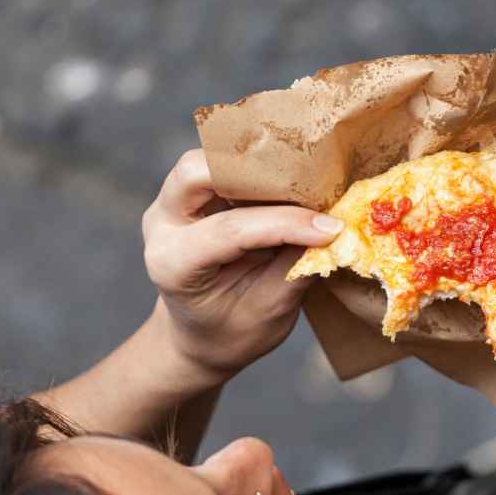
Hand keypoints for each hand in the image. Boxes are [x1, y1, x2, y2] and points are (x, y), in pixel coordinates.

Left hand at [142, 150, 343, 385]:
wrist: (201, 336)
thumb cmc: (232, 333)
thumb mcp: (269, 313)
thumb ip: (296, 268)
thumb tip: (334, 228)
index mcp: (172, 264)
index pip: (229, 229)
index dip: (285, 223)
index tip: (332, 228)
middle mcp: (161, 225)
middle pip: (199, 170)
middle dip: (256, 174)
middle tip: (311, 190)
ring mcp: (171, 204)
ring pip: (209, 158)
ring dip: (256, 166)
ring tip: (301, 187)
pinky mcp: (188, 193)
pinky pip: (220, 163)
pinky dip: (256, 168)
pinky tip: (288, 183)